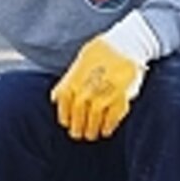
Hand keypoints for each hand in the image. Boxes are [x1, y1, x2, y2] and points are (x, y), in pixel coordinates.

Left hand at [50, 12, 159, 140]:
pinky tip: (107, 130)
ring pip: (94, 122)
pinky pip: (112, 119)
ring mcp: (102, 97)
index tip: (67, 124)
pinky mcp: (120, 100)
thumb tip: (55, 97)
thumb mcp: (77, 63)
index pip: (64, 109)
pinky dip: (109, 126)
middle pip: (78, 119)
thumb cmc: (100, 52)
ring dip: (92, 131)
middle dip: (78, 130)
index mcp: (71, 84)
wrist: (124, 44)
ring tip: (92, 135)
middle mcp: (84, 93)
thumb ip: (67, 81)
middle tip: (79, 135)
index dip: (66, 119)